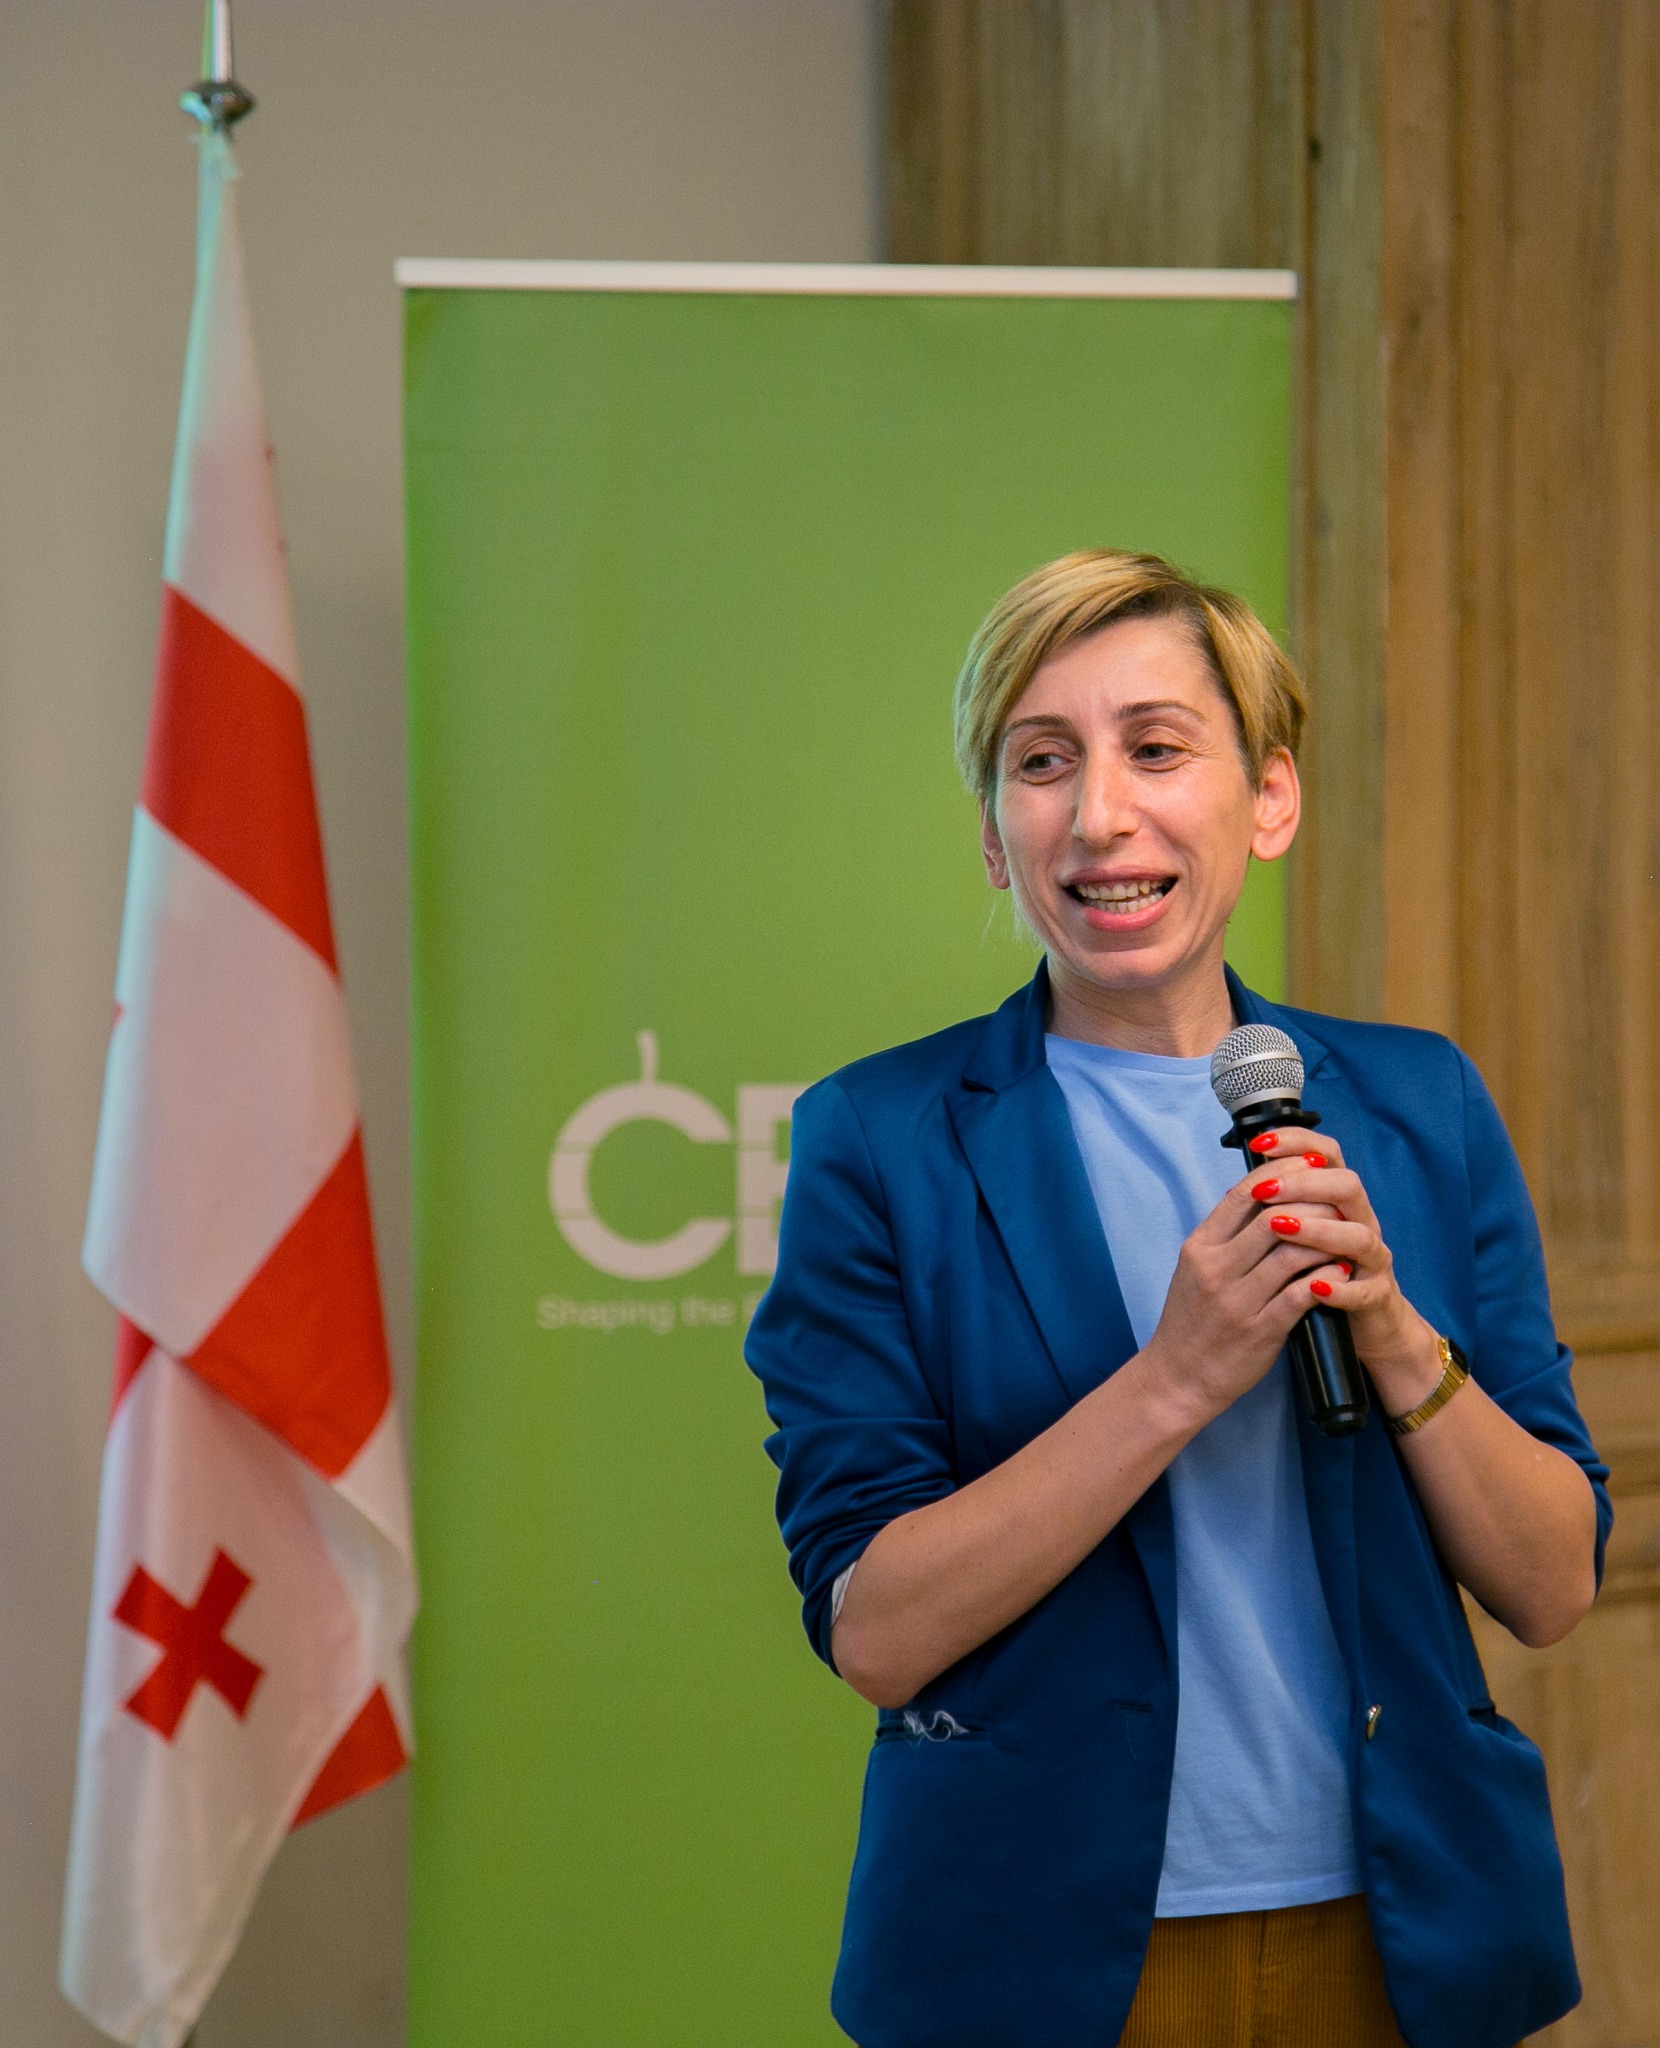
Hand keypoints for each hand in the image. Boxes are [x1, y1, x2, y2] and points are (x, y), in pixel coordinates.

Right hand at [1137, 1140, 1355, 1427]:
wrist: (1178, 1377)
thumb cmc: (1191, 1319)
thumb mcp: (1195, 1267)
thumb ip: (1225, 1235)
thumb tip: (1262, 1194)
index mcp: (1200, 1247)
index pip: (1242, 1194)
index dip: (1280, 1173)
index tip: (1308, 1165)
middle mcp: (1216, 1269)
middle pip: (1273, 1217)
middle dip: (1313, 1203)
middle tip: (1338, 1199)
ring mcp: (1237, 1301)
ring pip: (1293, 1253)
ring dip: (1326, 1239)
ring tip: (1345, 1234)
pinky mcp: (1261, 1331)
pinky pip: (1301, 1294)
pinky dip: (1327, 1277)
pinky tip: (1341, 1269)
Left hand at [1231, 1128, 1443, 1415]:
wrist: (1363, 1327)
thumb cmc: (1319, 1274)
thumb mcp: (1299, 1237)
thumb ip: (1281, 1209)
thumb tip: (1243, 1187)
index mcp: (1337, 1201)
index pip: (1326, 1155)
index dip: (1297, 1142)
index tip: (1260, 1144)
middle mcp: (1360, 1222)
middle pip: (1346, 1186)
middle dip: (1304, 1184)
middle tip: (1266, 1192)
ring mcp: (1372, 1260)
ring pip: (1359, 1235)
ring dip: (1319, 1230)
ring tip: (1283, 1229)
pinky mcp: (1378, 1297)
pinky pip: (1366, 1290)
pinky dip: (1342, 1288)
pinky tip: (1316, 1287)